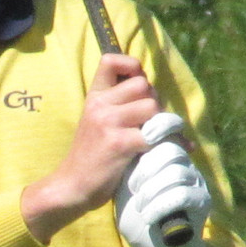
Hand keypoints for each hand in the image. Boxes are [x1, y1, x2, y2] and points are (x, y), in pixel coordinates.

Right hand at [21, 55, 161, 242]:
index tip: (138, 87)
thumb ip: (118, 105)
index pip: (111, 60)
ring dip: (162, 122)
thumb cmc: (91, 156)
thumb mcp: (97, 121)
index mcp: (94, 96)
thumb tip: (156, 96)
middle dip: (154, 101)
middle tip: (150, 122)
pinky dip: (170, 143)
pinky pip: (154, 134)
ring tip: (159, 136)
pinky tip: (174, 149)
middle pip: (143, 85)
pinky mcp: (118, 143)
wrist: (71, 186)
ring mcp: (108, 123)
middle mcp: (99, 104)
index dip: (132, 67)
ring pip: (152, 106)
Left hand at [115, 129, 210, 246]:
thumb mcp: (128, 184)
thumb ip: (129, 160)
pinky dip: (160, 205)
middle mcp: (185, 165)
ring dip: (152, 189)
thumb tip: (121, 136)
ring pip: (176, 172)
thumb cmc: (135, 215)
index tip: (127, 160)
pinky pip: (182, 194)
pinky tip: (148, 216)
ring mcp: (196, 182)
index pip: (162, 136)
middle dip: (147, 167)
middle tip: (132, 185)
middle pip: (171, 149)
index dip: (146, 143)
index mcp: (167, 156)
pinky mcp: (202, 202)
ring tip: (140, 204)